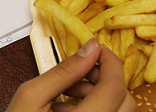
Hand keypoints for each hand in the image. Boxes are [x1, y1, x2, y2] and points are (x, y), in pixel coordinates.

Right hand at [6, 39, 136, 111]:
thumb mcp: (31, 97)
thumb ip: (63, 72)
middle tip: (80, 71)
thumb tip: (89, 49)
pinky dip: (95, 109)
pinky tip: (67, 110)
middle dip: (104, 79)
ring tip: (66, 94)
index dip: (110, 62)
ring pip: (119, 111)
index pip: (114, 87)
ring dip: (99, 95)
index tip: (98, 50)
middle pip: (125, 100)